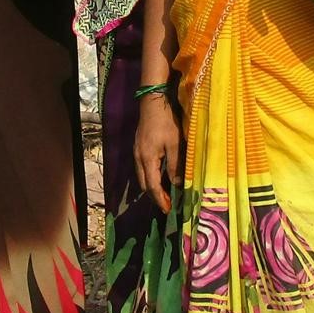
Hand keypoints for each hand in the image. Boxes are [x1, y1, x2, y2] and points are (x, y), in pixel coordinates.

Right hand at [134, 92, 181, 215]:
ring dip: (151, 187)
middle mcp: (139, 158)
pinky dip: (149, 177)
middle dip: (154, 196)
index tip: (167, 209)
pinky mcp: (138, 147)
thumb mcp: (175, 144)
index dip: (160, 199)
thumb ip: (175, 165)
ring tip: (164, 194)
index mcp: (147, 159)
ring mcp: (137, 152)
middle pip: (144, 184)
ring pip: (142, 176)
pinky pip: (142, 168)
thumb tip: (176, 184)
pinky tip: (158, 177)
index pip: (152, 186)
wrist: (152, 102)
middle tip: (167, 204)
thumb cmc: (166, 122)